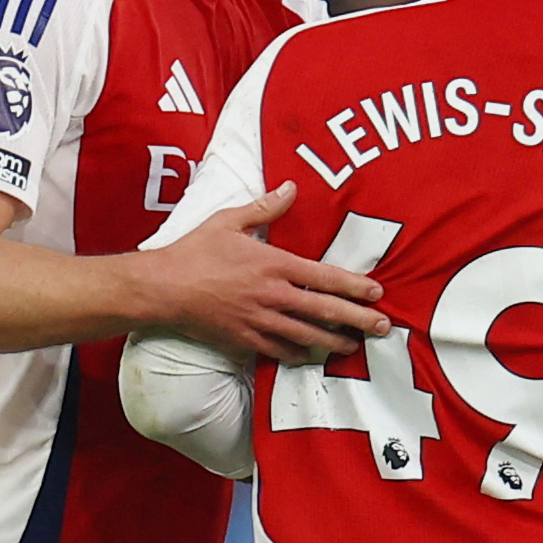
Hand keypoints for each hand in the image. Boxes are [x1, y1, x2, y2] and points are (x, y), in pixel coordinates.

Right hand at [147, 183, 390, 362]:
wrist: (158, 289)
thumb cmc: (193, 252)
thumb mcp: (227, 221)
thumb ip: (264, 207)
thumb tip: (291, 187)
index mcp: (273, 265)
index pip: (325, 277)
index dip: (354, 286)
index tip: (377, 292)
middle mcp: (272, 296)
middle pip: (325, 311)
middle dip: (358, 320)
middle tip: (384, 327)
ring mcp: (259, 321)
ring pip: (307, 336)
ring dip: (334, 342)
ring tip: (354, 346)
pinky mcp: (243, 341)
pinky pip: (279, 351)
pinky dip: (298, 354)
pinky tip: (311, 355)